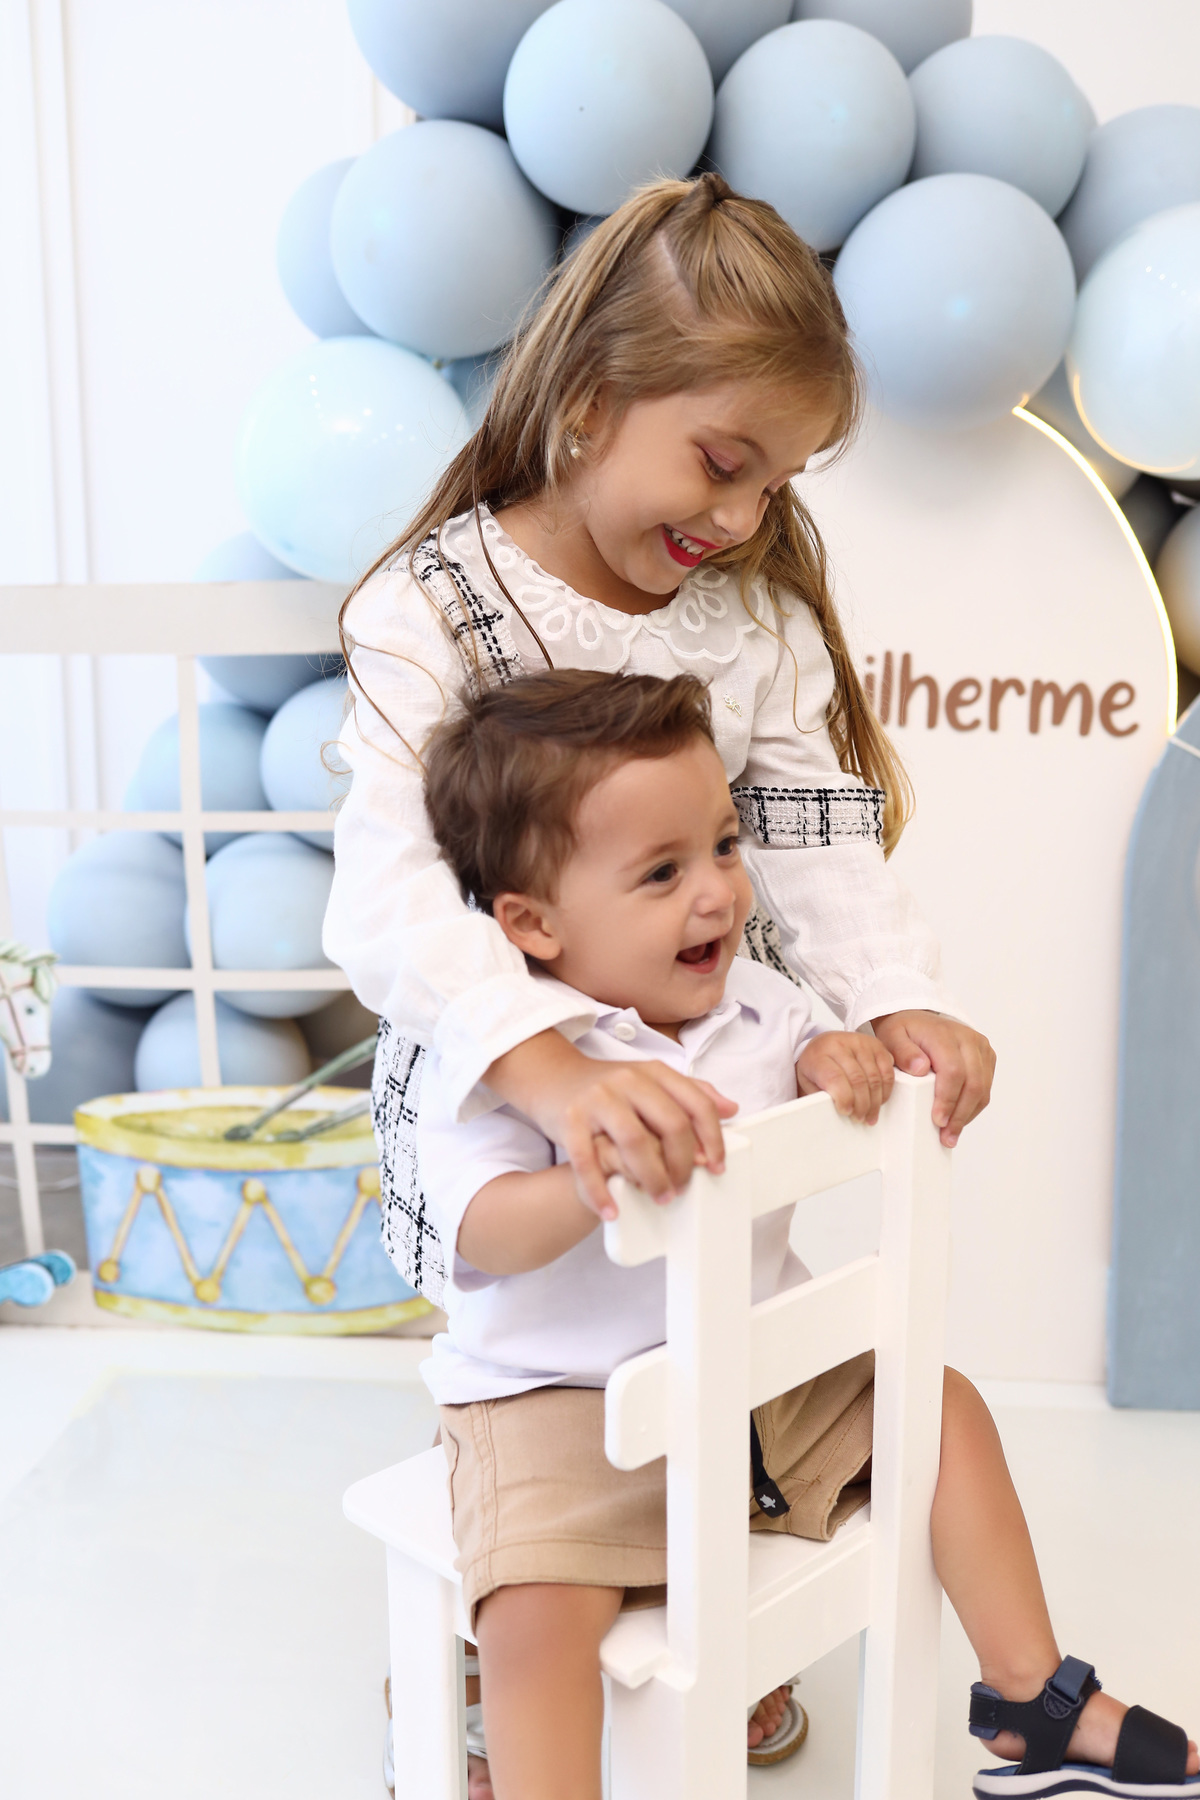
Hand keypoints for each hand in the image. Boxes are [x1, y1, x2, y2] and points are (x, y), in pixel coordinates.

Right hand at [485, 1030, 736, 1218]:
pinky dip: (601, 1191)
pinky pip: (588, 1160)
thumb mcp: (650, 1081)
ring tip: (659, 1197)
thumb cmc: (607, 1087)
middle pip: (670, 1125)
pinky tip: (611, 1211)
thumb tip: (731, 1108)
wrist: (551, 1076)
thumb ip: (691, 1092)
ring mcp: (598, 1099)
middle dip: (683, 1164)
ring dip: (651, 1177)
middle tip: (683, 1188)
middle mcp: (628, 1081)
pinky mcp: (570, 1119)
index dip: (713, 1138)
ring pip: (634, 1142)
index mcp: (653, 1072)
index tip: (716, 1166)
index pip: (696, 1104)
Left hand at [796, 1031, 893, 1123]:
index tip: (846, 1112)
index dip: (844, 1098)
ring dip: (874, 1102)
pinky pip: (887, 1072)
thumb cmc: (817, 1066)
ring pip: (874, 1078)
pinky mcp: (876, 1045)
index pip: (835, 1077)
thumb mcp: (808, 1081)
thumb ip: (819, 1096)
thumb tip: (834, 1115)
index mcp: (819, 1055)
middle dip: (861, 1105)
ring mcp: (860, 1043)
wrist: (824, 1045)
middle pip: (858, 1080)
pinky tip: (879, 1101)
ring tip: (869, 1115)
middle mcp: (840, 1045)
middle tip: (859, 1118)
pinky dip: (885, 1090)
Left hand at [870, 1011, 994, 1147]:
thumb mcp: (892, 1037)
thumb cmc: (904, 1031)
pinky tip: (959, 1119)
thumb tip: (920, 1069)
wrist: (919, 1018)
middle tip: (947, 1136)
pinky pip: (986, 1087)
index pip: (954, 1071)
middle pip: (974, 1083)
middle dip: (960, 1114)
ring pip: (983, 1088)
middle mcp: (968, 1039)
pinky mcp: (986, 1057)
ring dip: (968, 1114)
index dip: (948, 1099)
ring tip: (952, 1134)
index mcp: (945, 1035)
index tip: (938, 1120)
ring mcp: (981, 1048)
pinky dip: (973, 1106)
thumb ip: (903, 1052)